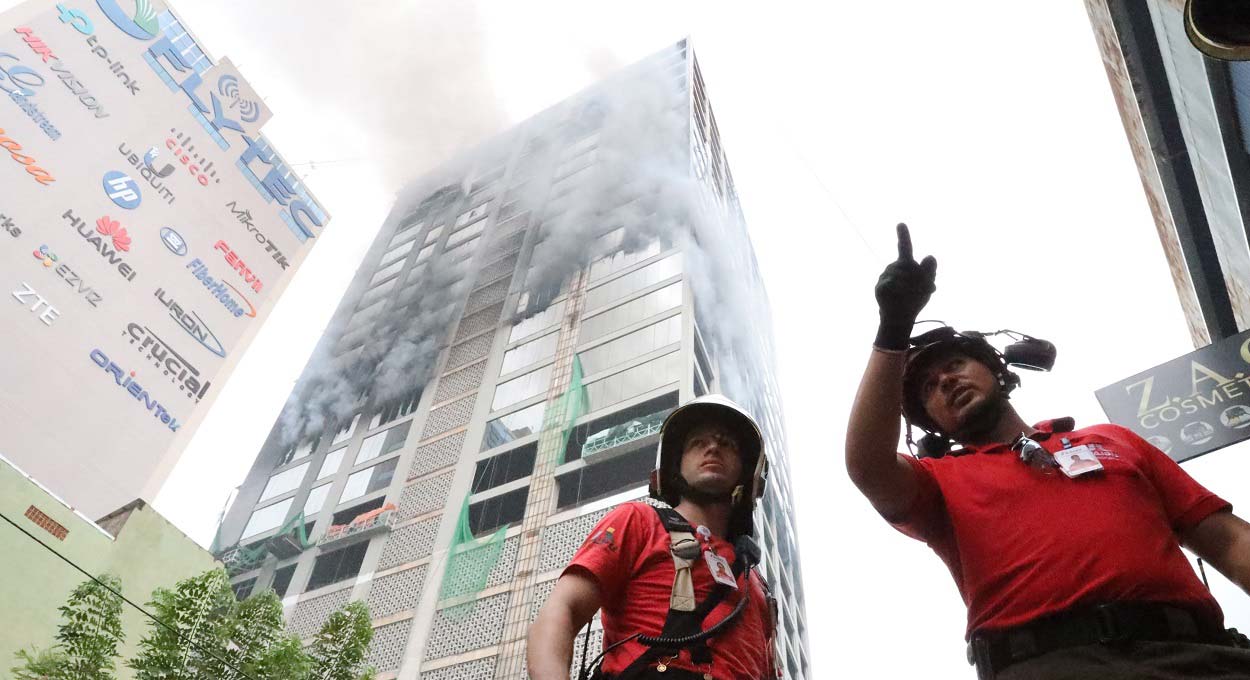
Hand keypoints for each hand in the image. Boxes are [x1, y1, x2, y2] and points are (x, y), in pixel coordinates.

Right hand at [874, 223, 936, 349]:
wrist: (899, 318)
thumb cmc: (914, 299)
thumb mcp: (927, 285)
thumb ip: (930, 271)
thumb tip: (930, 256)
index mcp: (905, 264)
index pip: (905, 247)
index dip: (903, 234)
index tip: (900, 224)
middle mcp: (893, 268)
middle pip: (909, 266)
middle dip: (920, 278)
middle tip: (925, 290)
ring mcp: (885, 277)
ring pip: (902, 276)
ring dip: (912, 286)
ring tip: (911, 296)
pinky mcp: (880, 287)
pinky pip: (893, 284)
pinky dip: (900, 290)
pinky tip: (900, 295)